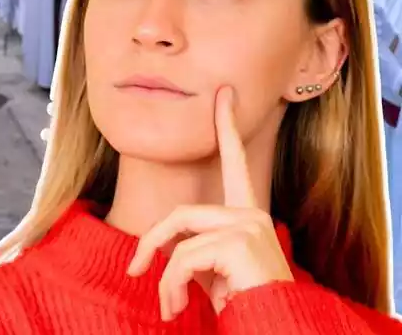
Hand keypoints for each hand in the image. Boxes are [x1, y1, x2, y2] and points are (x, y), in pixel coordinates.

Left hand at [126, 86, 292, 320]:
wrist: (272, 328)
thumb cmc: (243, 303)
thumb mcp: (212, 269)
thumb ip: (192, 245)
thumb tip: (157, 250)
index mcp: (248, 215)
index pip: (235, 165)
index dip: (227, 128)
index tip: (224, 94)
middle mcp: (252, 214)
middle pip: (181, 215)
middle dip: (151, 244)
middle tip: (134, 271)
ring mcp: (248, 225)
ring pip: (178, 238)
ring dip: (164, 275)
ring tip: (168, 306)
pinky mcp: (239, 242)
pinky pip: (183, 257)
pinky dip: (170, 285)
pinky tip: (175, 307)